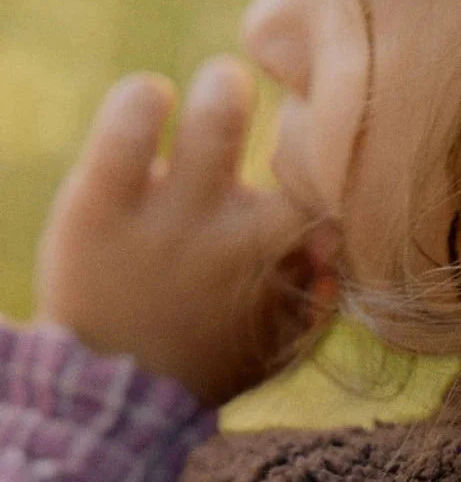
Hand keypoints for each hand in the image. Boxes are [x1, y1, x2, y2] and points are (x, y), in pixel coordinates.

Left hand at [34, 58, 334, 406]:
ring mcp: (167, 216)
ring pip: (214, 123)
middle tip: (296, 109)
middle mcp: (232, 235)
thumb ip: (320, 297)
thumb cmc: (213, 360)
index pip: (332, 196)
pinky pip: (127, 132)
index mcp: (277, 261)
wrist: (118, 397)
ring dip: (225, 90)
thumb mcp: (282, 341)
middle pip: (293, 153)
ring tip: (223, 84)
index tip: (328, 155)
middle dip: (302, 119)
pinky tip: (153, 98)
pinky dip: (143, 102)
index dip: (339, 167)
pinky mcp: (100, 205)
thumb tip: (339, 246)